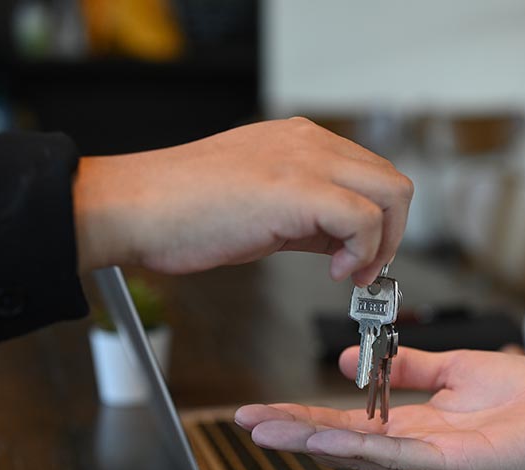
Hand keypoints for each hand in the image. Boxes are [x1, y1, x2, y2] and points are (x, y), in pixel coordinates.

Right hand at [73, 118, 412, 285]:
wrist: (133, 208)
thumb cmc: (181, 210)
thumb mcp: (261, 205)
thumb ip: (309, 216)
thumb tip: (345, 243)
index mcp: (300, 142)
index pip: (371, 174)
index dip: (378, 221)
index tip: (361, 256)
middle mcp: (309, 143)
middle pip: (392, 181)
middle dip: (392, 233)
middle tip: (365, 269)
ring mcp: (306, 162)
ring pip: (390, 194)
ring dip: (383, 243)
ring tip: (350, 271)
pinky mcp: (299, 190)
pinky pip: (364, 219)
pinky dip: (363, 251)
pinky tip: (335, 270)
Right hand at [234, 347, 524, 469]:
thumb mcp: (456, 368)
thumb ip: (409, 366)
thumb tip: (355, 359)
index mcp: (415, 425)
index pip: (348, 421)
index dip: (304, 414)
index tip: (263, 408)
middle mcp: (415, 448)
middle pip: (342, 442)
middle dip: (292, 432)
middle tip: (245, 423)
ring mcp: (432, 461)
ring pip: (361, 453)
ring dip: (313, 441)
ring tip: (270, 430)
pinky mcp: (454, 466)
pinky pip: (400, 454)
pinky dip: (361, 445)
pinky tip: (326, 436)